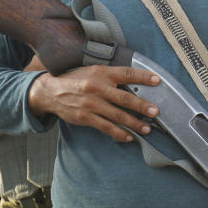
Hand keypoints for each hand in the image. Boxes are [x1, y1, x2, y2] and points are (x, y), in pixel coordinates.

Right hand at [26, 65, 159, 141]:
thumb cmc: (75, 79)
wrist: (50, 91)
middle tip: (155, 111)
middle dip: (142, 106)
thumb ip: (110, 76)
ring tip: (147, 128)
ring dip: (134, 123)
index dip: (142, 77)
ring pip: (117, 116)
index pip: (126, 74)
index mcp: (101, 73)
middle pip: (124, 98)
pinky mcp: (85, 117)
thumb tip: (133, 82)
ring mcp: (91, 104)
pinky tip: (129, 137)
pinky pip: (106, 127)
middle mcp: (97, 88)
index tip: (157, 80)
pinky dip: (119, 133)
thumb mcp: (92, 70)